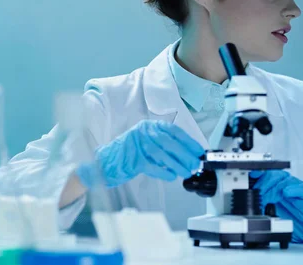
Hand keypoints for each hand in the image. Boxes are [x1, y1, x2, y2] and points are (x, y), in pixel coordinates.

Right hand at [76, 120, 203, 187]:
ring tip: (186, 172)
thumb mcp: (145, 143)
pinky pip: (153, 166)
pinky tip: (171, 176)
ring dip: (177, 165)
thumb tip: (187, 155)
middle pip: (169, 143)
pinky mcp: (132, 159)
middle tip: (196, 164)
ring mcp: (136, 145)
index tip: (199, 151)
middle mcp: (143, 132)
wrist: (103, 163)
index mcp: (148, 126)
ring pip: (163, 154)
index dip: (188, 141)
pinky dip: (164, 172)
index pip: (173, 131)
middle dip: (185, 154)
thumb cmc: (127, 154)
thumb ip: (164, 146)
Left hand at [250, 170, 302, 243]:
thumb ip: (261, 197)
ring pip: (288, 181)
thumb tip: (250, 191)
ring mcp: (300, 188)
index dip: (260, 176)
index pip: (269, 174)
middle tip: (259, 195)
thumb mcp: (269, 208)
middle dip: (265, 184)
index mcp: (279, 183)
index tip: (253, 179)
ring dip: (276, 188)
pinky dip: (295, 189)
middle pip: (276, 176)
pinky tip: (287, 192)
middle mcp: (289, 183)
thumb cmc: (289, 218)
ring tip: (269, 198)